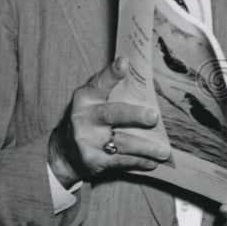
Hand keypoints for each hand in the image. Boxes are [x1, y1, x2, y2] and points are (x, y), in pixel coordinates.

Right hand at [48, 57, 170, 186]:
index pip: (100, 83)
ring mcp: (87, 140)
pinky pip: (121, 160)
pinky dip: (139, 161)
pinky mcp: (93, 160)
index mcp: (85, 97)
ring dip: (145, 147)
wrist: (63, 152)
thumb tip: (144, 77)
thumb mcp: (92, 101)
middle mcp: (84, 117)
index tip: (124, 63)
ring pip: (122, 142)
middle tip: (153, 117)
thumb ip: (111, 90)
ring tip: (164, 151)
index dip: (112, 74)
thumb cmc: (88, 119)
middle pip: (111, 114)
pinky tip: (153, 162)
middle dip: (134, 115)